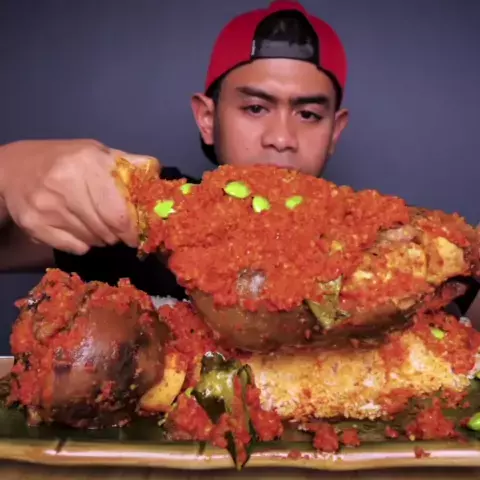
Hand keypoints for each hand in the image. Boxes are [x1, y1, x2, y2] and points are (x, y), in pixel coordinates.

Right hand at [0, 139, 159, 253]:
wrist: (13, 168)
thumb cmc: (65, 160)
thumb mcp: (97, 152)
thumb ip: (128, 164)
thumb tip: (156, 174)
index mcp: (87, 164)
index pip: (118, 213)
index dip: (132, 229)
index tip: (138, 234)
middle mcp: (65, 185)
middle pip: (107, 230)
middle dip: (119, 236)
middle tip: (120, 232)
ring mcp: (47, 207)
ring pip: (93, 240)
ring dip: (103, 238)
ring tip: (98, 225)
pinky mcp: (35, 225)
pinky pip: (75, 247)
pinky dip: (83, 244)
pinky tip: (80, 230)